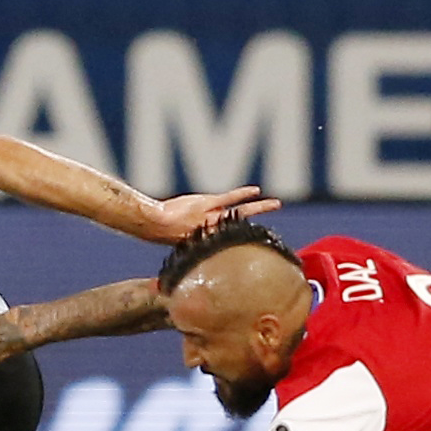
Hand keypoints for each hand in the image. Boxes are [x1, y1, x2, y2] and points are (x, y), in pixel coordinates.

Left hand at [146, 187, 279, 243]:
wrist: (154, 224)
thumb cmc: (164, 231)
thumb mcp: (183, 238)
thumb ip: (195, 237)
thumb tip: (198, 240)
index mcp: (211, 239)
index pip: (235, 238)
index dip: (248, 237)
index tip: (261, 237)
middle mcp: (215, 228)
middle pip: (244, 225)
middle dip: (260, 221)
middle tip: (275, 220)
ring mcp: (212, 215)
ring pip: (242, 211)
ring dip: (260, 207)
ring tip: (276, 204)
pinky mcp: (207, 203)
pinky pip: (229, 198)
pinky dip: (243, 193)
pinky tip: (256, 190)